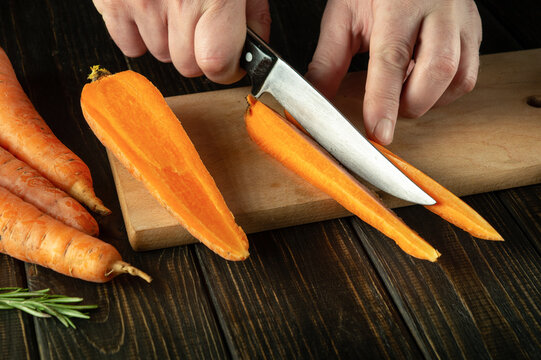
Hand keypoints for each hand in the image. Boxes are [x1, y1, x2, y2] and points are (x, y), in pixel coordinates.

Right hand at [92, 0, 270, 83]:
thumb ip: (252, 9)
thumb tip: (255, 42)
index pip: (216, 63)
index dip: (227, 68)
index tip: (231, 61)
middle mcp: (175, 1)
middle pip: (187, 66)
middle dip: (199, 54)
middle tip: (203, 27)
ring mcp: (139, 2)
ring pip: (160, 55)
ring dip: (171, 41)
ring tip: (176, 7)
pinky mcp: (112, 0)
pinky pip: (128, 45)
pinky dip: (141, 34)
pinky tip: (153, 10)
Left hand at [306, 0, 481, 144]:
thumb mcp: (344, 15)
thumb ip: (329, 59)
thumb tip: (318, 97)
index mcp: (400, 4)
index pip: (392, 58)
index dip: (384, 100)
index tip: (378, 131)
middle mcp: (439, 10)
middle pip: (437, 71)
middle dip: (410, 104)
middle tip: (386, 108)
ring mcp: (462, 21)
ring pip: (459, 78)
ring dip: (428, 100)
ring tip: (402, 91)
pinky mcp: (473, 32)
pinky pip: (467, 75)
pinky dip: (443, 92)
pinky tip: (421, 83)